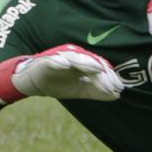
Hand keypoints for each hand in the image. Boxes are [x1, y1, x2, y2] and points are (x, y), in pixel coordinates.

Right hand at [0, 44, 124, 103]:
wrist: (32, 83)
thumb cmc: (58, 83)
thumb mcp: (80, 89)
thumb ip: (96, 91)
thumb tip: (117, 95)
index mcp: (83, 62)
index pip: (99, 67)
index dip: (109, 77)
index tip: (119, 88)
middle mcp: (74, 56)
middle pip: (91, 62)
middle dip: (102, 74)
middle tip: (111, 86)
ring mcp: (60, 57)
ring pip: (76, 58)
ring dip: (87, 64)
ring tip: (98, 69)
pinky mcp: (46, 61)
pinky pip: (53, 60)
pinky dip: (59, 61)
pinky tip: (66, 65)